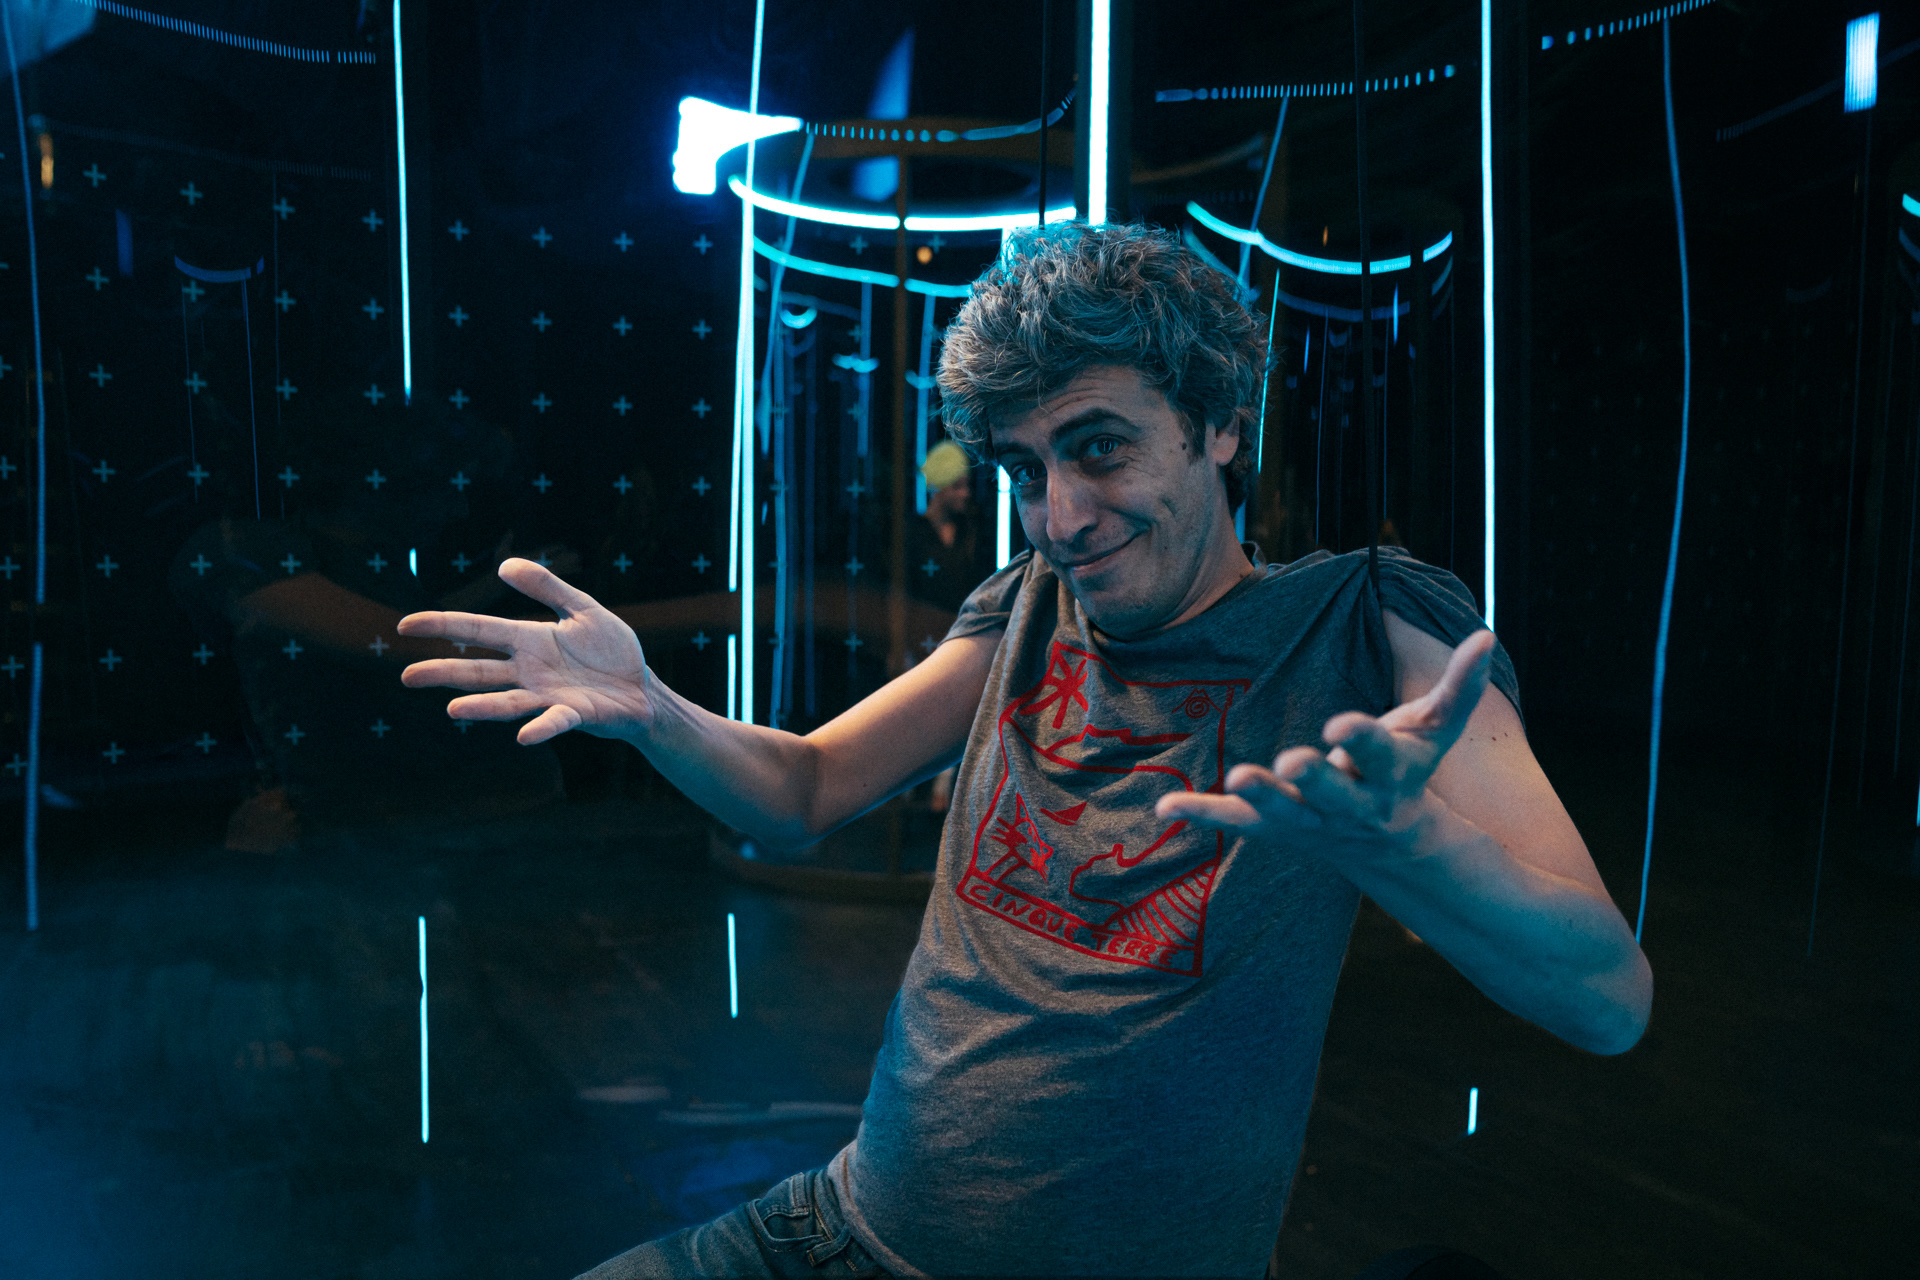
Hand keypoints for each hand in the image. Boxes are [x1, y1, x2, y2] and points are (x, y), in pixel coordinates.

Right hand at [397, 558, 650, 744]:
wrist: (643, 688)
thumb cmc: (611, 651)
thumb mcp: (583, 608)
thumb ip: (548, 587)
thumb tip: (505, 564)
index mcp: (530, 640)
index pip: (478, 630)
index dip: (443, 626)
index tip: (405, 626)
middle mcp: (530, 671)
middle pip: (480, 670)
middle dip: (444, 672)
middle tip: (407, 677)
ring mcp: (549, 695)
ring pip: (507, 700)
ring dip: (482, 707)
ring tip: (452, 710)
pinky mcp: (575, 714)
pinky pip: (555, 721)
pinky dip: (541, 727)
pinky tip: (525, 736)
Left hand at [1156, 630, 1495, 866]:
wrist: (1390, 842)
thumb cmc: (1407, 770)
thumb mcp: (1435, 731)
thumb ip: (1460, 686)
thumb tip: (1487, 634)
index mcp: (1388, 774)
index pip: (1375, 752)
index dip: (1360, 739)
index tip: (1340, 723)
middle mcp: (1350, 803)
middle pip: (1331, 792)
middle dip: (1312, 779)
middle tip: (1290, 762)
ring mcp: (1310, 820)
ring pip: (1283, 812)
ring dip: (1258, 797)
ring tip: (1237, 777)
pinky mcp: (1274, 827)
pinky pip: (1235, 823)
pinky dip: (1202, 814)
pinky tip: (1165, 805)